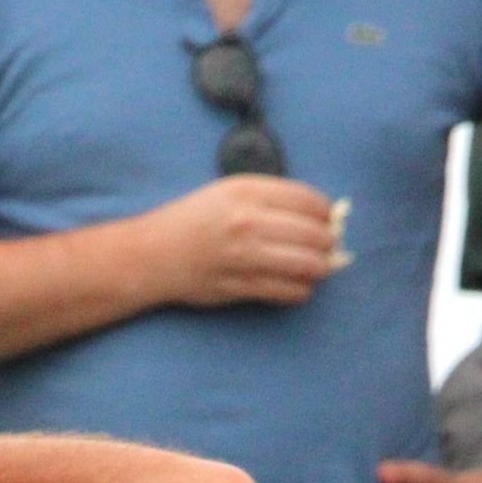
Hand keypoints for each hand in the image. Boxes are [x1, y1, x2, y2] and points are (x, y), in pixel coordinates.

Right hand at [137, 175, 337, 309]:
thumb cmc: (194, 220)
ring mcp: (243, 256)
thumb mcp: (229, 191)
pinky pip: (287, 291)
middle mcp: (247, 222)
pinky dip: (301, 290)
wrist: (152, 253)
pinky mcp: (239, 286)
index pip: (307, 200)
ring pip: (306, 265)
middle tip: (328, 246)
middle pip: (313, 233)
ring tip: (317, 266)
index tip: (328, 219)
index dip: (326, 211)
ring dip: (320, 268)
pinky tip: (297, 284)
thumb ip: (270, 197)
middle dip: (329, 242)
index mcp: (246, 192)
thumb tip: (318, 213)